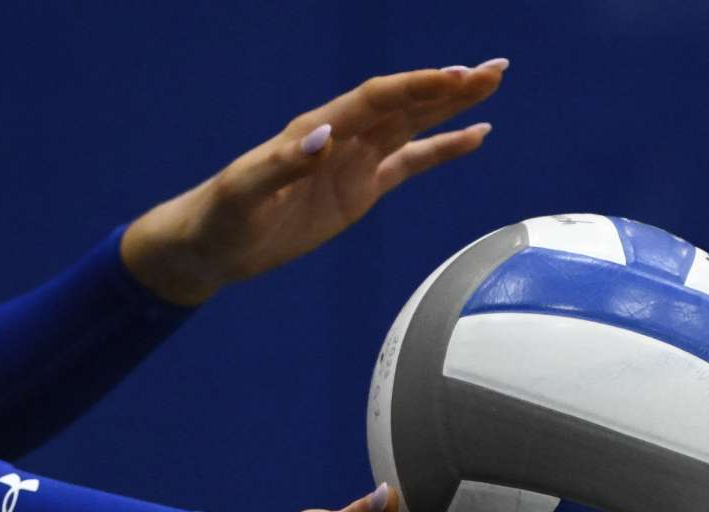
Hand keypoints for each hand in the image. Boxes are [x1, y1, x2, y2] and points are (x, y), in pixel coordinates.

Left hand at [121, 59, 508, 304]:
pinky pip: (410, 163)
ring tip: (491, 84)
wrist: (214, 245)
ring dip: (451, 107)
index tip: (456, 78)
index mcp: (315, 129)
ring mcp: (354, 162)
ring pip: (412, 125)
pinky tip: (474, 136)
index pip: (375, 100)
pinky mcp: (360, 190)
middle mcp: (341, 137)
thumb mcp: (246, 192)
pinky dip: (442, 150)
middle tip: (494, 69)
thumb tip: (324, 137)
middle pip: (403, 103)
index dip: (416, 88)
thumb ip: (283, 164)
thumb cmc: (222, 216)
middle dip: (448, 87)